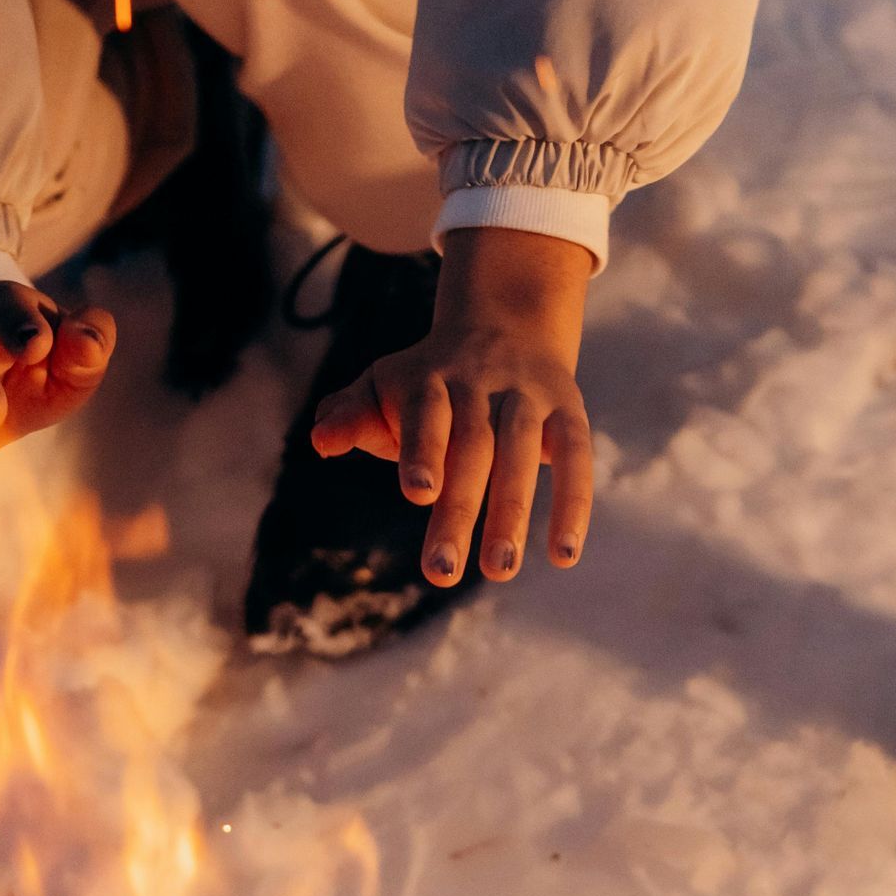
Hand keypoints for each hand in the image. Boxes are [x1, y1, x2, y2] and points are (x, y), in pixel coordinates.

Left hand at [309, 226, 593, 584]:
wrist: (506, 322)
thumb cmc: (428, 381)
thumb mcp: (385, 387)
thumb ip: (353, 414)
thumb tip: (321, 440)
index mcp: (430, 378)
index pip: (426, 413)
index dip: (423, 450)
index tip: (419, 495)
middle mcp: (481, 383)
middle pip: (472, 447)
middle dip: (459, 510)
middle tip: (441, 573)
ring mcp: (528, 396)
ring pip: (521, 454)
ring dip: (512, 513)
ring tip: (499, 572)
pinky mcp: (567, 412)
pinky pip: (575, 458)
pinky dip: (573, 504)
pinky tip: (563, 556)